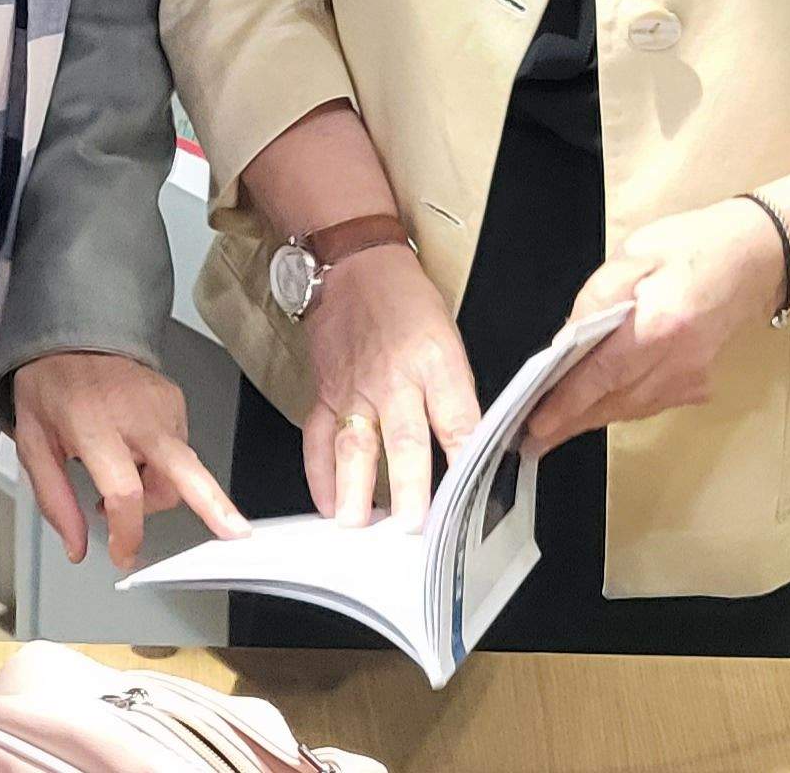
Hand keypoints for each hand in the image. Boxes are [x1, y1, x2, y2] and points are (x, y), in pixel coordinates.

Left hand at [9, 352, 247, 569]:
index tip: (124, 555)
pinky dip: (162, 465)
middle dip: (213, 506)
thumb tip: (76, 547)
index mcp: (93, 425)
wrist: (75, 333)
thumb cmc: (51, 387)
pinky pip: (179, 450)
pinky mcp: (177, 401)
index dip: (127, 531)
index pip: (123, 490)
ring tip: (125, 477)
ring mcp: (162, 405)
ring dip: (158, 490)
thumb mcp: (33, 443)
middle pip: (182, 471)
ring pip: (180, 471)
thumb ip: (54, 498)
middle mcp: (136, 415)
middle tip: (235, 534)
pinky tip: (136, 452)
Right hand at [298, 245, 478, 524]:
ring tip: (356, 521)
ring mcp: (356, 388)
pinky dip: (319, 473)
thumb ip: (457, 394)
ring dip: (354, 487)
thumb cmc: (406, 302)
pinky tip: (327, 500)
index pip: (457, 418)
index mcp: (436, 362)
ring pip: (354, 443)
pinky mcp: (326, 391)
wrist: (357, 266)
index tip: (470, 493)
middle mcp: (395, 378)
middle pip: (404, 438)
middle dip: (408, 485)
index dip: (465, 458)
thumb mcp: (449, 340)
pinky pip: (318, 437)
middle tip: (409, 523)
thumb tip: (471, 448)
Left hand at [525, 198, 784, 455]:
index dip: (567, 403)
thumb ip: (596, 298)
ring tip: (555, 425)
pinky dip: (618, 407)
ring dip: (592, 417)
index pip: (602, 374)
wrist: (755, 256)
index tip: (537, 424)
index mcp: (661, 324)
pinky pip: (648, 404)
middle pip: (613, 401)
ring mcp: (692, 377)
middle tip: (533, 434)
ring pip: (630, 409)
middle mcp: (679, 361)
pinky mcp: (698, 384)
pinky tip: (595, 406)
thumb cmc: (693, 246)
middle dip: (570, 420)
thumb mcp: (634, 255)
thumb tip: (565, 341)